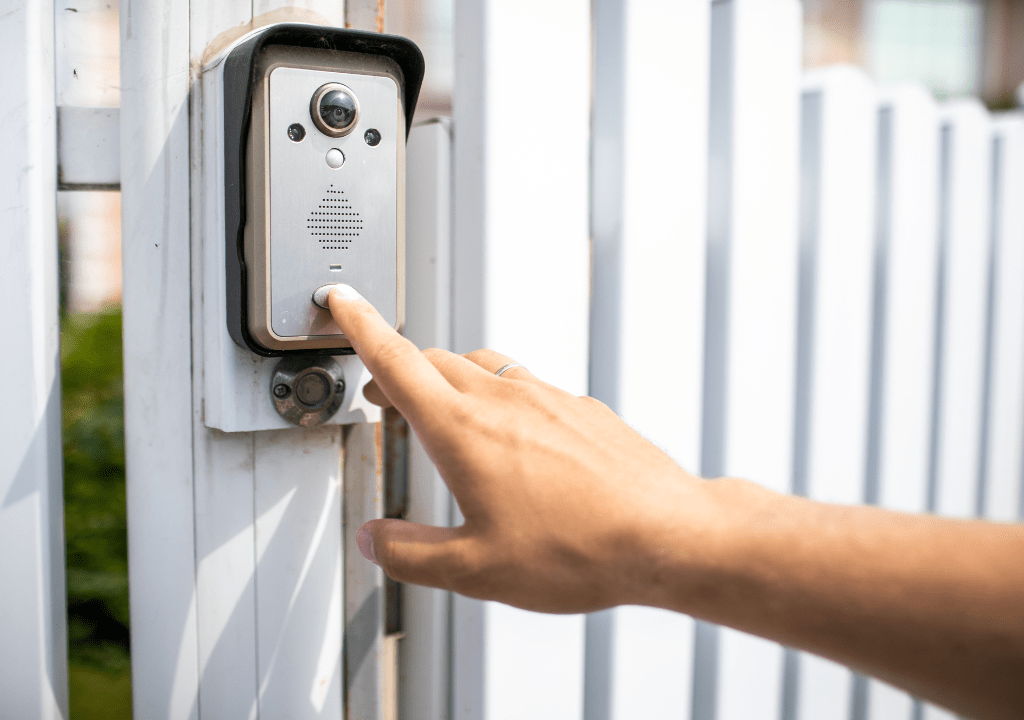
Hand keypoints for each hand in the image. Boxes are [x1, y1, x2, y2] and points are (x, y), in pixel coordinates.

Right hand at [327, 285, 714, 612]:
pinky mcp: (580, 407)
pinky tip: (515, 438)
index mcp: (463, 430)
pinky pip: (526, 384)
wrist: (667, 533)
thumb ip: (412, 554)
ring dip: (450, 379)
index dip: (359, 325)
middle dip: (398, 368)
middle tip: (382, 394)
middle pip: (433, 360)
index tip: (341, 299)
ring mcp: (547, 396)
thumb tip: (376, 540)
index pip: (394, 359)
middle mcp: (503, 399)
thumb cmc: (580, 549)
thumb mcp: (476, 570)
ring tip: (445, 413)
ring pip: (481, 366)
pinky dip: (500, 397)